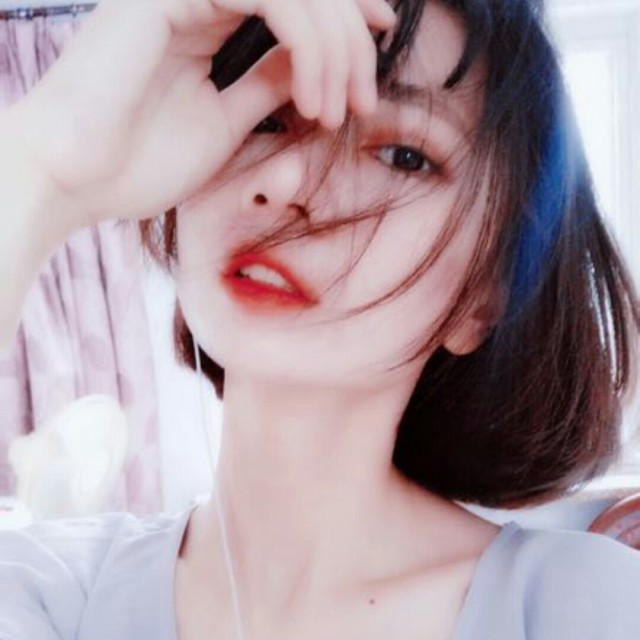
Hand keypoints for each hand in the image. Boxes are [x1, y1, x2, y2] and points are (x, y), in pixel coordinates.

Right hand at [9, 0, 395, 229]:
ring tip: (338, 111)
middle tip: (365, 100)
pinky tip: (313, 100)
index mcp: (205, 21)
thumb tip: (310, 68)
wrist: (74, 180)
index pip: (291, 1)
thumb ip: (266, 87)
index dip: (345, 16)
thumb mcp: (225, 123)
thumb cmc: (137, 161)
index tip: (379, 50)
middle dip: (350, 41)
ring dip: (334, 48)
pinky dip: (308, 45)